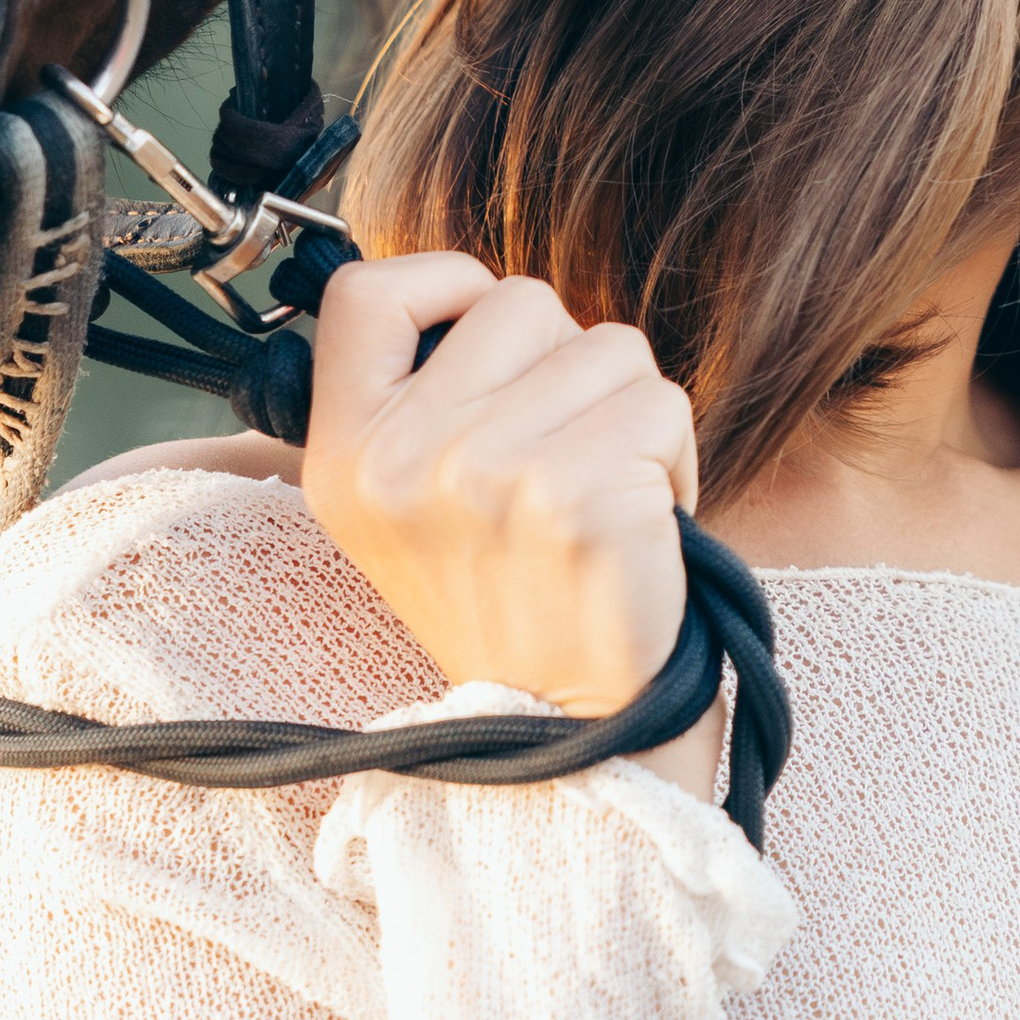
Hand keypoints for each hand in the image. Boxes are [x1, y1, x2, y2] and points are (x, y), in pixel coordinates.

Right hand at [302, 256, 717, 793]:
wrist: (566, 731)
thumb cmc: (509, 592)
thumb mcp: (411, 498)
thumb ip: (423, 392)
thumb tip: (471, 289)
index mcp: (345, 453)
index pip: (365, 291)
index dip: (442, 287)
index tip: (484, 346)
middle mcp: (403, 458)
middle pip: (522, 301)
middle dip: (565, 366)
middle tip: (558, 463)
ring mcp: (490, 475)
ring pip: (609, 344)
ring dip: (628, 411)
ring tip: (601, 496)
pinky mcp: (580, 496)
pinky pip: (662, 404)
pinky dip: (674, 456)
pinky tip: (643, 524)